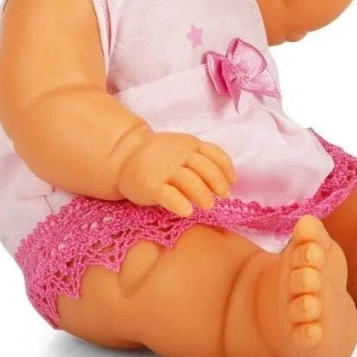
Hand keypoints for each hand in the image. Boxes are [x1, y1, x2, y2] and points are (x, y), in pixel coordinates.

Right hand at [116, 131, 235, 216]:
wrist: (125, 156)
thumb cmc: (159, 156)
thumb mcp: (182, 148)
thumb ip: (200, 158)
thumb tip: (226, 180)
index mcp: (189, 144)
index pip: (214, 154)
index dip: (226, 169)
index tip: (231, 182)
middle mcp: (179, 154)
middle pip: (205, 168)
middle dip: (217, 183)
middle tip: (222, 197)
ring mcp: (165, 169)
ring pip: (190, 181)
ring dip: (203, 194)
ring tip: (208, 206)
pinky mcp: (152, 185)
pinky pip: (169, 195)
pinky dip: (180, 204)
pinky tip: (187, 212)